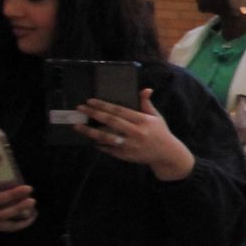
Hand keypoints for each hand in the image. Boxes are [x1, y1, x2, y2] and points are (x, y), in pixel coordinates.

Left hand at [77, 89, 193, 180]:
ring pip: (106, 137)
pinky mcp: (126, 155)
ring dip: (90, 131)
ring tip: (77, 126)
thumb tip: (146, 89)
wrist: (167, 154)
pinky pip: (109, 149)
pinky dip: (99, 144)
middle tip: (80, 108)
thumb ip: (146, 104)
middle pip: (111, 122)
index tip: (90, 101)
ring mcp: (130, 145)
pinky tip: (90, 140)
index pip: (120, 111)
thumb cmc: (160, 132)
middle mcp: (136, 132)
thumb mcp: (156, 117)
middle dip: (94, 114)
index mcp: (143, 121)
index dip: (104, 105)